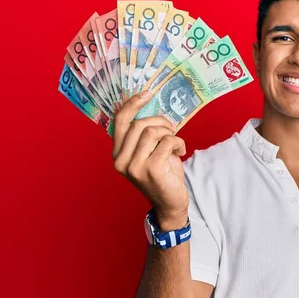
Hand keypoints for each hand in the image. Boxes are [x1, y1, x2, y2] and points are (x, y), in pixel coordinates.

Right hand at [112, 91, 188, 229]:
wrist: (171, 204)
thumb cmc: (163, 175)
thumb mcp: (149, 153)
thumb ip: (145, 135)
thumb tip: (151, 108)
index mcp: (118, 155)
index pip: (119, 122)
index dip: (132, 105)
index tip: (146, 93)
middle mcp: (121, 161)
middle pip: (139, 124)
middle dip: (160, 121)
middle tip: (172, 129)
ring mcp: (135, 166)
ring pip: (153, 132)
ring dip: (170, 133)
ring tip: (176, 143)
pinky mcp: (152, 169)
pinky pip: (167, 142)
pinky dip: (178, 142)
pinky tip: (181, 151)